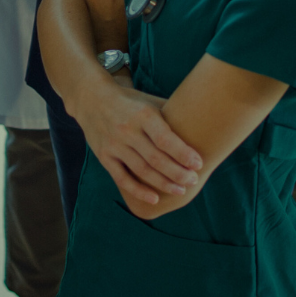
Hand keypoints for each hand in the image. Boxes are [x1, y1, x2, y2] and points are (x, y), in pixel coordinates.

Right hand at [78, 82, 202, 206]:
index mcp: (143, 115)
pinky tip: (155, 198)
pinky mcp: (104, 156)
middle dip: (178, 173)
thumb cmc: (130, 102)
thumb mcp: (150, 102)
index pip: (166, 139)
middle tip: (193, 180)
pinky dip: (138, 191)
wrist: (91, 98)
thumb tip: (204, 126)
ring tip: (181, 190)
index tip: (199, 164)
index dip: (183, 154)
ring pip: (142, 171)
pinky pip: (122, 178)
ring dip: (164, 184)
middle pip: (156, 159)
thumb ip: (172, 115)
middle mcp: (127, 130)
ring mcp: (114, 144)